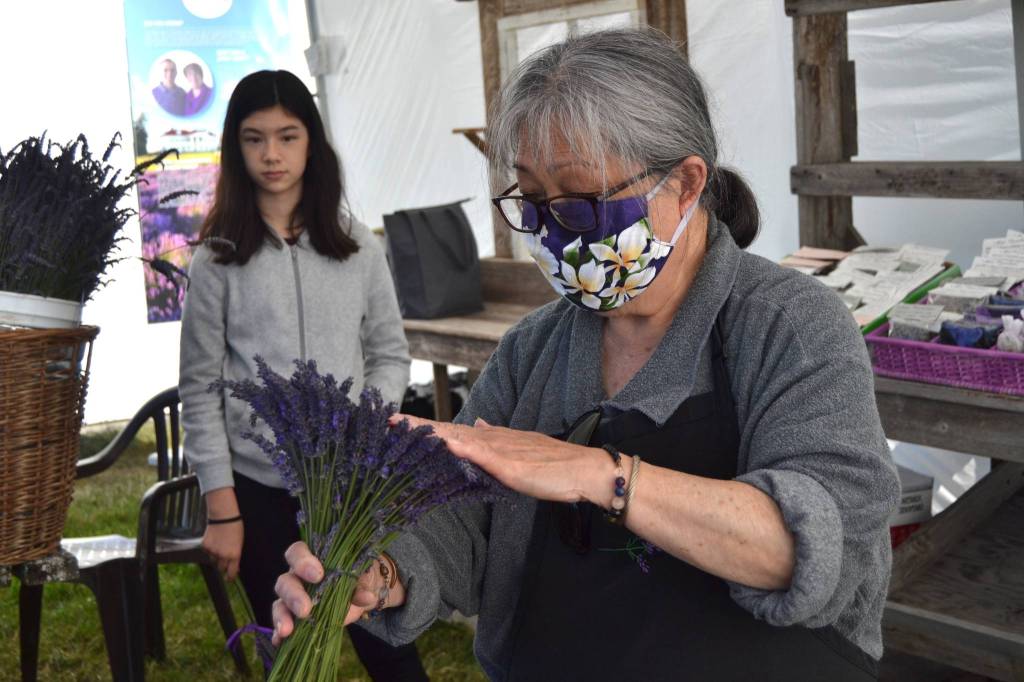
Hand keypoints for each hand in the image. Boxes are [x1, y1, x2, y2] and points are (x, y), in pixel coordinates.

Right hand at [202, 488, 243, 579]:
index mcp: (234, 555)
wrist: (223, 516)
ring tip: (220, 545)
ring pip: (213, 560)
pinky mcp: (205, 547)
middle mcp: (223, 556)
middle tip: (225, 557)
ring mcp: (213, 551)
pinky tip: (215, 540)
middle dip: (223, 565)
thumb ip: (236, 555)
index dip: (230, 578)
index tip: (229, 579)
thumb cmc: (235, 527)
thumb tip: (234, 567)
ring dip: (216, 557)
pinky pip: (207, 552)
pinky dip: (210, 549)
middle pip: (221, 568)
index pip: (231, 573)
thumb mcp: (239, 543)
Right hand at [271, 542, 400, 645]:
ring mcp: (292, 598)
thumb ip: (363, 584)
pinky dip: (279, 633)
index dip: (303, 562)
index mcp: (312, 558)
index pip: (297, 552)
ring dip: (282, 616)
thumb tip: (366, 596)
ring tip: (288, 630)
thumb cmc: (359, 577)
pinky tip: (280, 641)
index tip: (318, 575)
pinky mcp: (294, 618)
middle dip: (293, 595)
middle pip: (285, 581)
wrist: (362, 595)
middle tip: (305, 610)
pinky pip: (281, 624)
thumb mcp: (364, 578)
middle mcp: (297, 577)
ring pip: (280, 603)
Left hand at [394, 415, 615, 504]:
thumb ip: (495, 439)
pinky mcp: (511, 466)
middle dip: (416, 425)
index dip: (424, 427)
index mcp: (492, 439)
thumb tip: (476, 423)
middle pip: (447, 430)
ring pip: (458, 438)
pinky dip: (462, 448)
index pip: (451, 432)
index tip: (396, 422)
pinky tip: (445, 444)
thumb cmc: (554, 466)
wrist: (584, 469)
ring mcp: (501, 450)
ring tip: (402, 426)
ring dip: (430, 432)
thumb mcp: (518, 450)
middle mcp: (493, 439)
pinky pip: (483, 455)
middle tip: (384, 419)